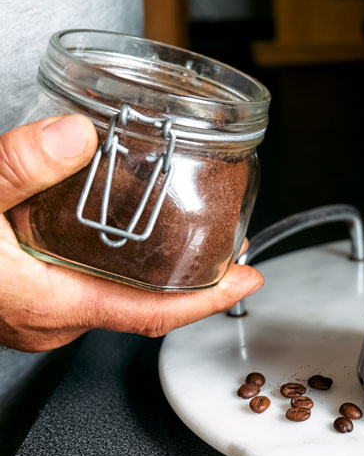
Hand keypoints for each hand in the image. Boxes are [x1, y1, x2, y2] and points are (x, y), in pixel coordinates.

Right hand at [0, 115, 263, 351]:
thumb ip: (19, 167)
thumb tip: (76, 137)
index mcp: (50, 302)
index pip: (151, 313)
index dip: (208, 300)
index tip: (248, 280)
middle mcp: (52, 319)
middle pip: (144, 303)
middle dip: (193, 277)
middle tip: (229, 245)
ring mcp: (41, 315)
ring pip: (118, 295)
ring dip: (157, 269)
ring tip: (191, 234)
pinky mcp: (31, 302)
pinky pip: (93, 287)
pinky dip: (123, 265)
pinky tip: (128, 236)